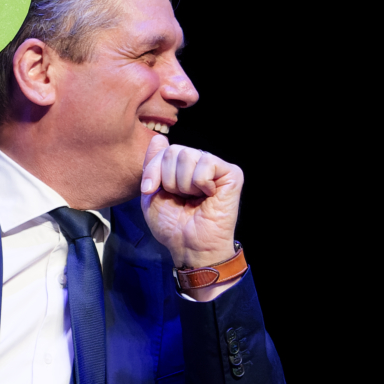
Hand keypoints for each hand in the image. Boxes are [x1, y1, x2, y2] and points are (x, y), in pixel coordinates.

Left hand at [140, 134, 242, 269]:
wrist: (188, 245)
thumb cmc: (172, 224)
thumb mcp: (151, 193)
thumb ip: (152, 165)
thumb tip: (158, 137)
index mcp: (182, 167)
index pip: (163, 150)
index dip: (152, 171)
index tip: (150, 190)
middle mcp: (200, 163)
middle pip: (175, 151)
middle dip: (168, 179)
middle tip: (179, 198)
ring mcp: (217, 167)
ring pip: (189, 155)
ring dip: (183, 184)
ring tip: (193, 198)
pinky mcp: (232, 173)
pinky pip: (206, 163)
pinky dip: (200, 183)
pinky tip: (207, 196)